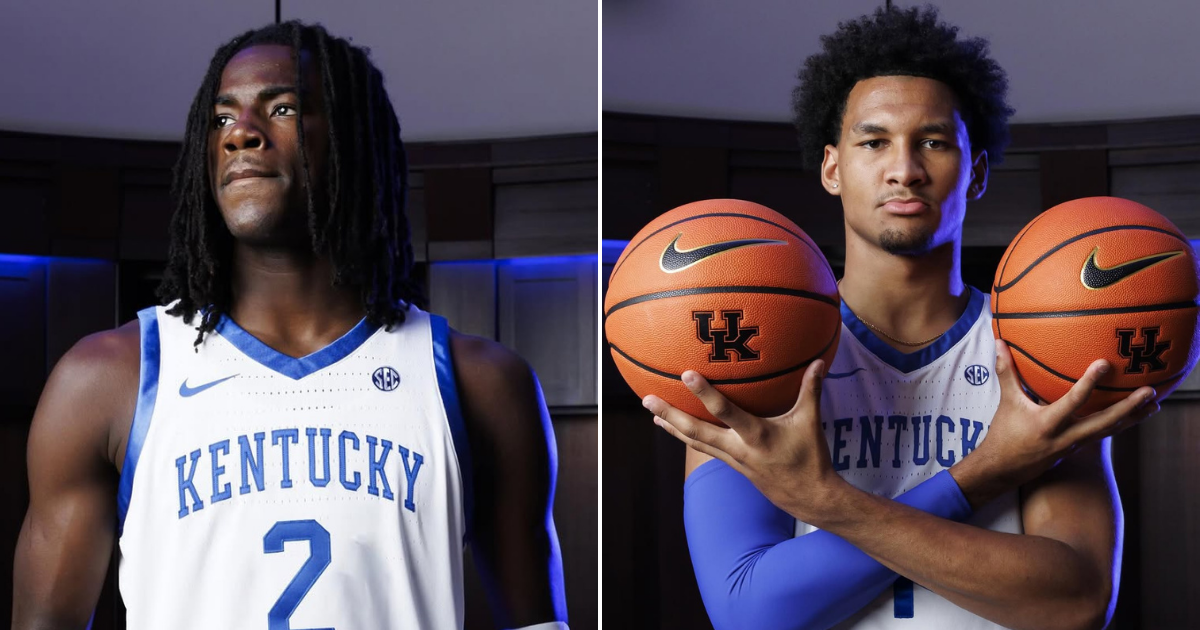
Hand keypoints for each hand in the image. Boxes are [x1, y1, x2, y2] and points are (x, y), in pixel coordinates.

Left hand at [643, 360, 847, 523]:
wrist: (808, 497)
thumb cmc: (810, 457)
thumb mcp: (810, 422)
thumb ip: (811, 390)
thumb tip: (819, 361)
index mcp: (756, 436)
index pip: (725, 411)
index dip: (704, 393)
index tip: (686, 375)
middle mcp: (738, 449)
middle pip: (696, 432)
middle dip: (670, 415)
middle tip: (647, 400)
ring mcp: (732, 459)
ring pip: (695, 442)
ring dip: (672, 427)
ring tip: (652, 413)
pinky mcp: (732, 465)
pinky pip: (704, 448)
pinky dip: (687, 437)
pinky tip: (675, 427)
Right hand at [952, 339, 1158, 508]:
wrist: (1002, 469)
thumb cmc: (1003, 434)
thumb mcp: (1006, 402)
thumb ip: (1006, 372)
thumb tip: (999, 343)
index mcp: (1047, 424)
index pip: (1073, 401)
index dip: (1090, 382)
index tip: (1104, 364)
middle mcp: (1065, 437)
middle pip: (1104, 423)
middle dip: (1129, 407)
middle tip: (1149, 391)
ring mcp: (1073, 445)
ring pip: (1109, 431)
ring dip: (1132, 418)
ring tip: (1153, 405)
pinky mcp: (1076, 448)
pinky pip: (1103, 435)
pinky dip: (1119, 424)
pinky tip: (1132, 416)